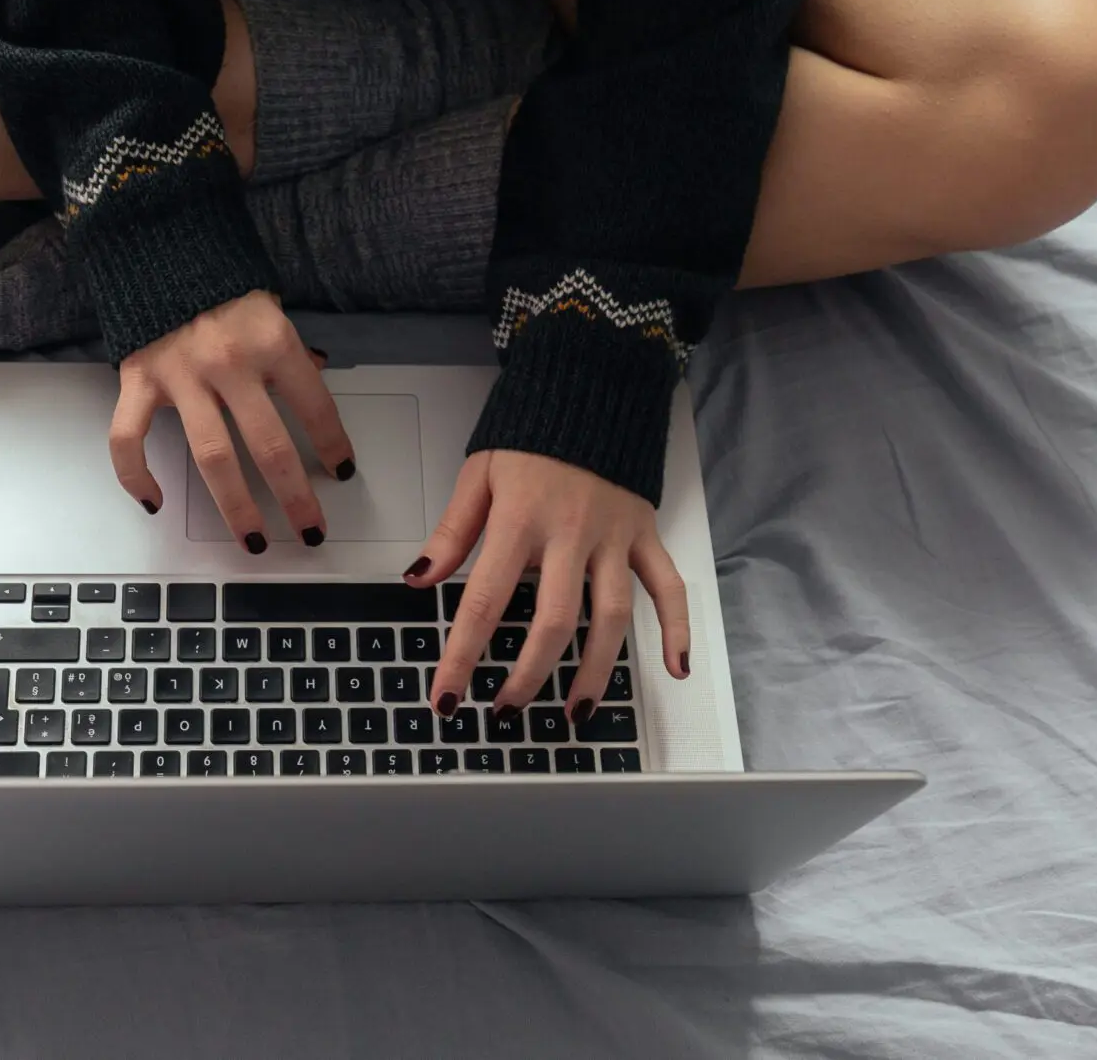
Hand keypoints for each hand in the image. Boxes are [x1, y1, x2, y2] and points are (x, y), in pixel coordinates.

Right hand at [109, 291, 354, 551]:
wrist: (155, 241)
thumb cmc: (219, 278)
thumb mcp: (269, 306)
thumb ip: (290, 350)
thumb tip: (316, 379)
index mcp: (271, 341)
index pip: (315, 406)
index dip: (333, 445)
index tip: (342, 473)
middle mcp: (229, 363)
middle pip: (269, 446)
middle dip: (294, 497)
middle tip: (310, 531)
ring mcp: (181, 376)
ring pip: (212, 458)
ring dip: (235, 507)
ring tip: (252, 541)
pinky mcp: (138, 380)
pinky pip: (130, 439)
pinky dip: (137, 476)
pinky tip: (155, 502)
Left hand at [411, 449, 690, 721]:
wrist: (592, 385)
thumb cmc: (530, 432)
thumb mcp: (479, 473)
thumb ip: (453, 531)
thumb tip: (419, 579)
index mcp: (520, 519)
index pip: (484, 600)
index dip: (462, 655)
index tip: (447, 698)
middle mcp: (569, 533)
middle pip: (553, 621)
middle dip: (528, 675)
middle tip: (506, 712)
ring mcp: (613, 537)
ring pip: (611, 616)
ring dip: (595, 671)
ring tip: (575, 713)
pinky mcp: (645, 533)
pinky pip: (668, 585)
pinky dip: (677, 627)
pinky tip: (674, 669)